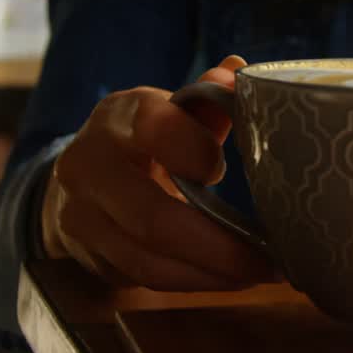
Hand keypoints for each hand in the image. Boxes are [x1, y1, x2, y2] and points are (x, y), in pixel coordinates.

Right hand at [40, 55, 271, 289]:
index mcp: (119, 116)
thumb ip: (207, 97)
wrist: (82, 172)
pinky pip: (143, 277)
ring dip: (211, 273)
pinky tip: (229, 279)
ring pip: (147, 257)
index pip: (156, 129)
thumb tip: (238, 70)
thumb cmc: (146, 135)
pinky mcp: (87, 253)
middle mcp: (89, 165)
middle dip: (218, 244)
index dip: (196, 151)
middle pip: (151, 216)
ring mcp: (81, 215)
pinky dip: (191, 282)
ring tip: (261, 272)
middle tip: (272, 257)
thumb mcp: (170, 108)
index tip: (225, 169)